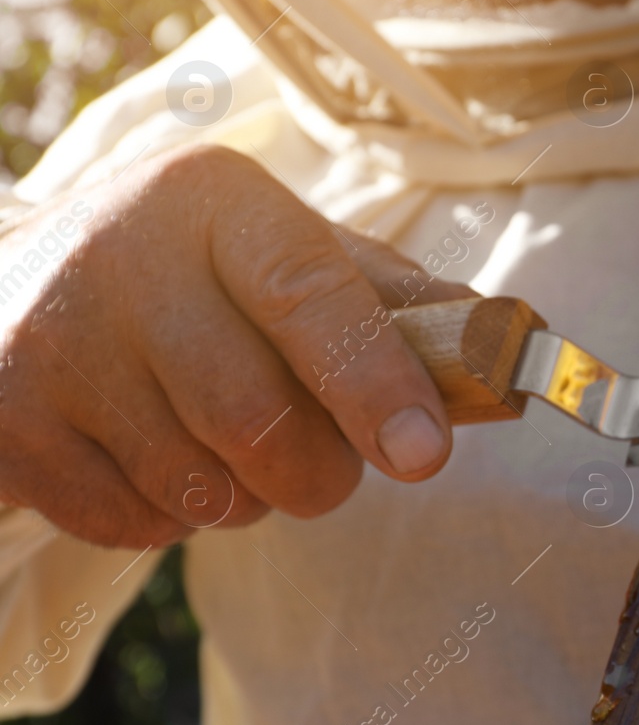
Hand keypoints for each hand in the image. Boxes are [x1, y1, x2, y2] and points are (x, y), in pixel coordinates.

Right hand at [0, 145, 473, 547]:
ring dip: (247, 499)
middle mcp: (119, 254)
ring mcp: (45, 340)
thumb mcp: (281, 255)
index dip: (377, 382)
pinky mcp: (2, 421)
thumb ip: (386, 299)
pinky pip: (131, 524)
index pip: (310, 294)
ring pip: (198, 484)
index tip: (425, 454)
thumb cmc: (188, 277)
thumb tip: (501, 339)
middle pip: (256, 416)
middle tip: (328, 467)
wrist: (6, 286)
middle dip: (319, 470)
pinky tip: (158, 462)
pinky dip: (172, 521)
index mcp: (212, 200)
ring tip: (233, 452)